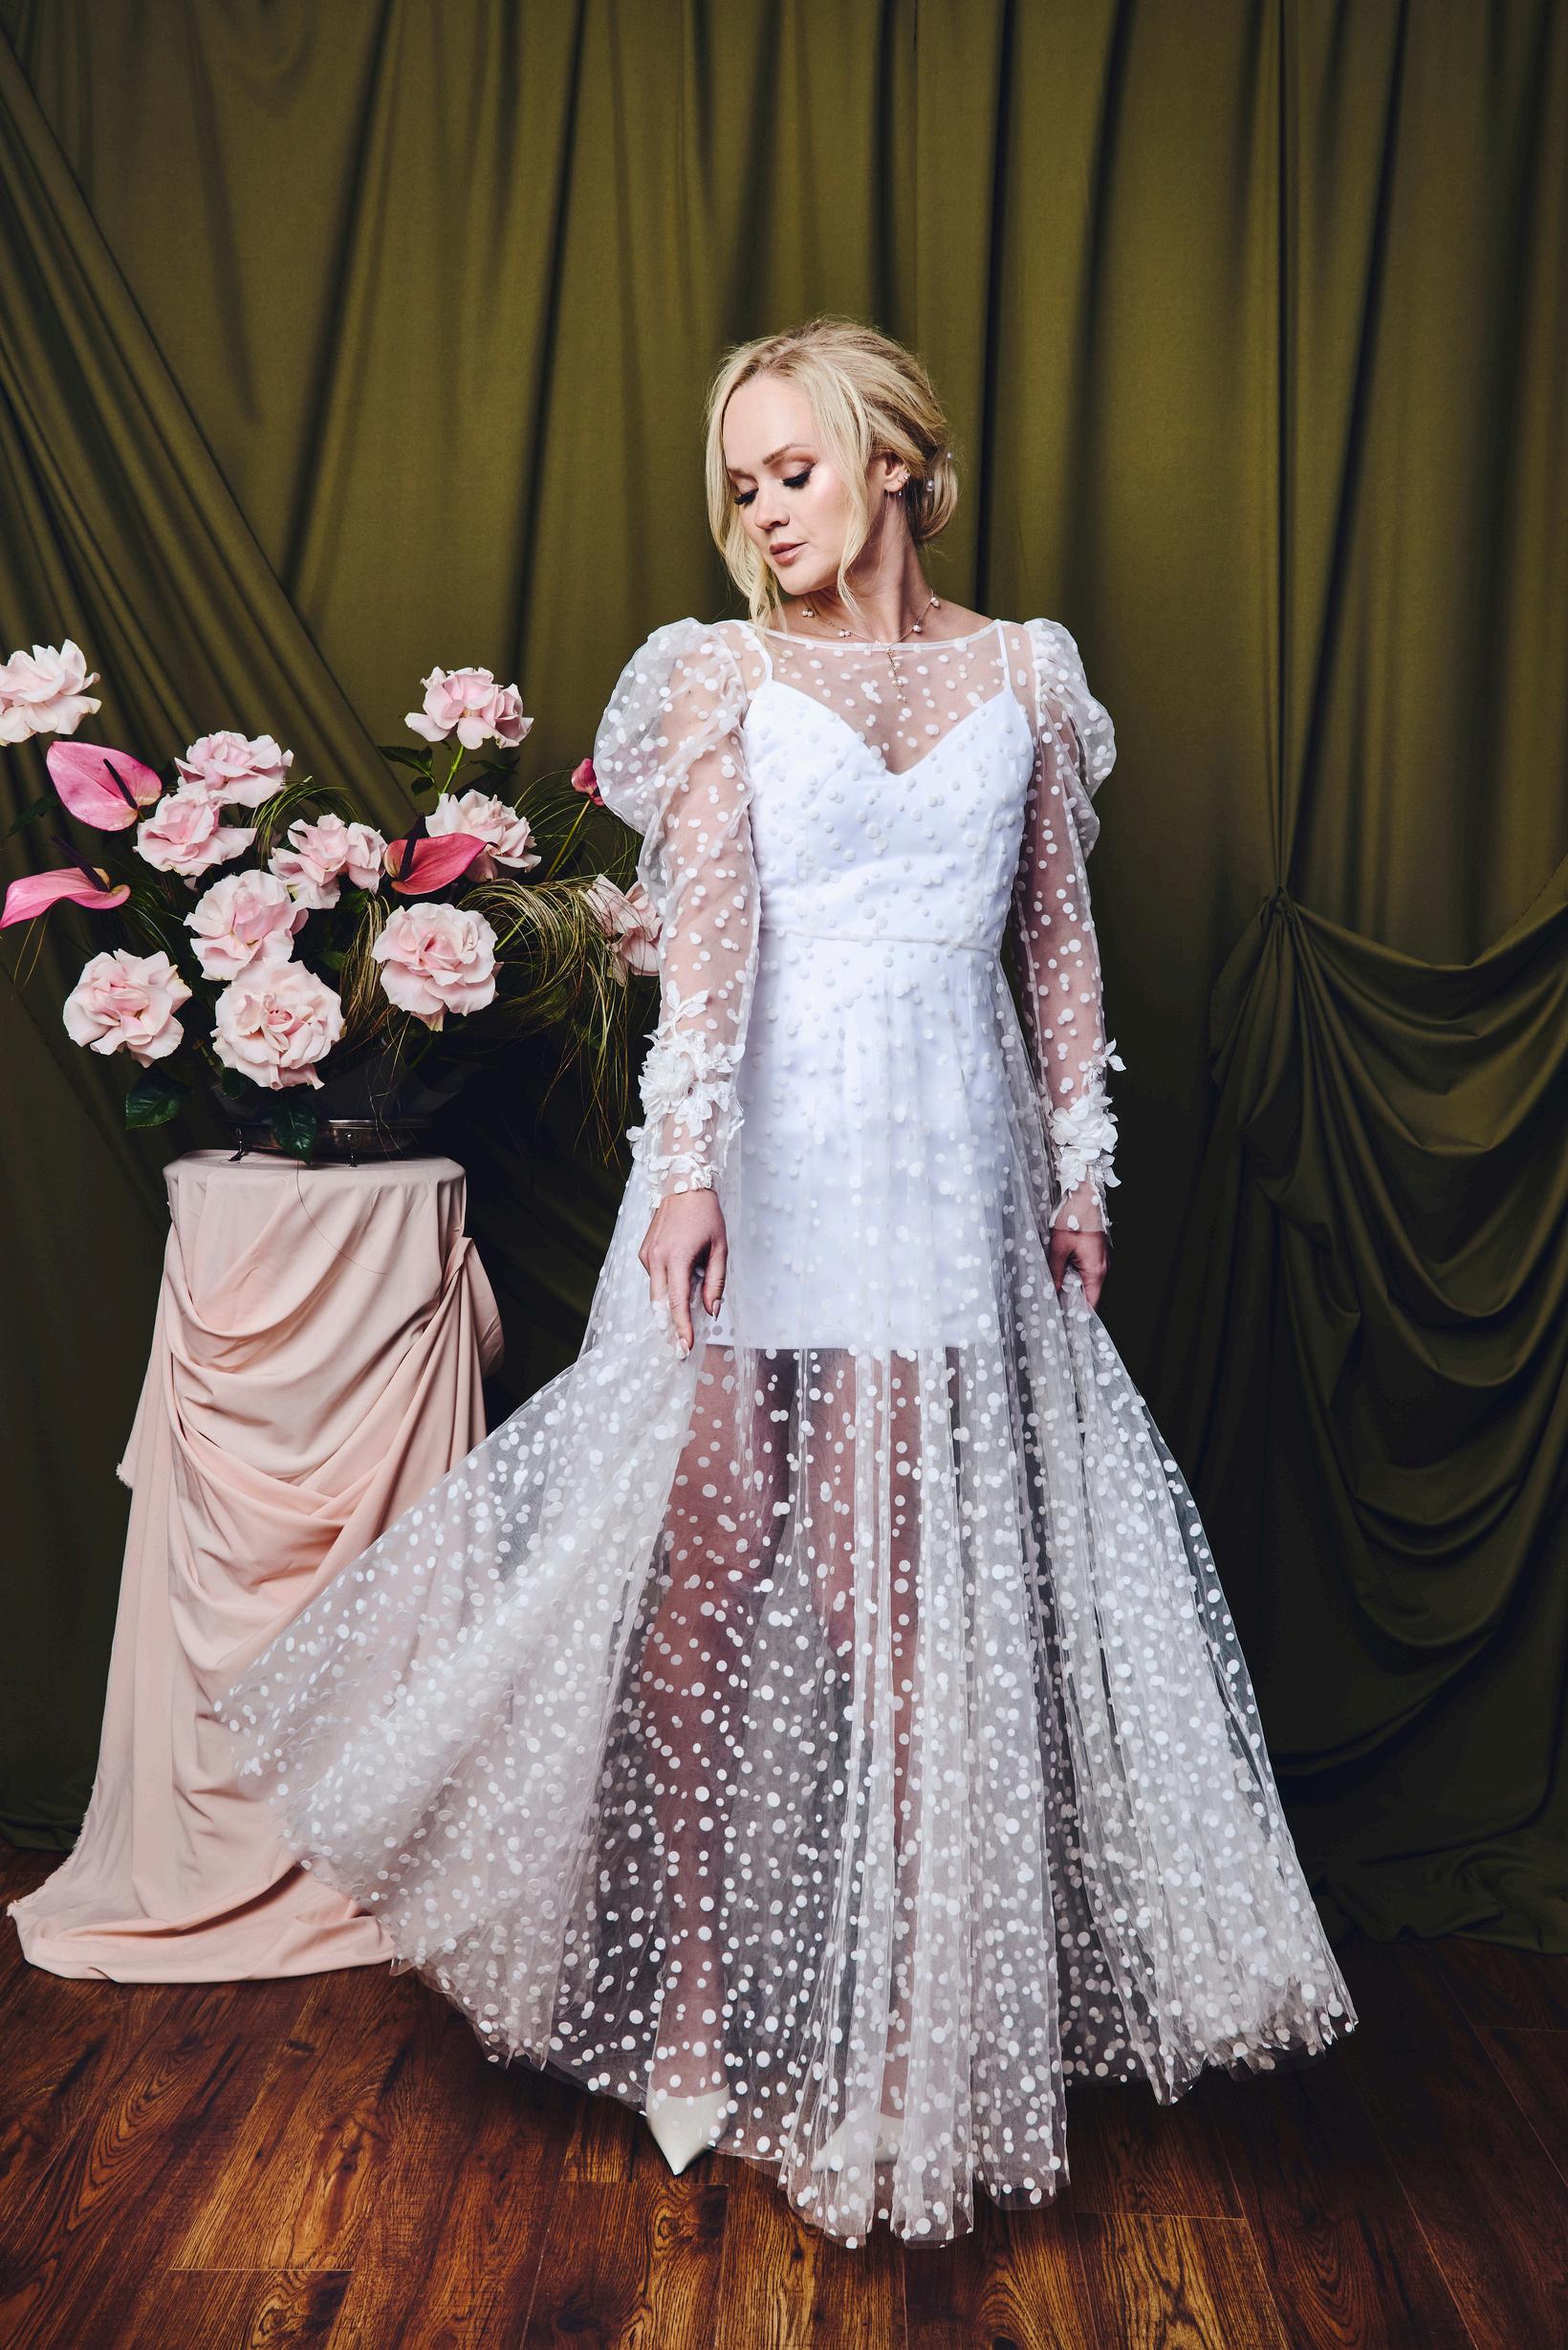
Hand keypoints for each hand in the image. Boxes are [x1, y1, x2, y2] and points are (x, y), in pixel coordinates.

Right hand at [638, 1188, 727, 1353]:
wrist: (683, 1185)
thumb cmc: (706, 1216)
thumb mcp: (720, 1249)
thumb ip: (716, 1282)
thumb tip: (712, 1311)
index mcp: (676, 1257)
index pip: (677, 1303)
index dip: (682, 1328)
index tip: (685, 1349)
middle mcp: (655, 1259)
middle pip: (659, 1305)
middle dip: (669, 1328)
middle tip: (680, 1350)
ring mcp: (646, 1256)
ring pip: (656, 1294)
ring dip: (668, 1309)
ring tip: (684, 1323)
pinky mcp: (643, 1253)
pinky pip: (654, 1280)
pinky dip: (665, 1290)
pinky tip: (679, 1288)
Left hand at [1048, 1217, 1108, 1313]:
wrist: (1083, 1197)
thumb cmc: (1073, 1220)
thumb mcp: (1058, 1248)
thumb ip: (1055, 1272)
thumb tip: (1052, 1290)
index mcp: (1095, 1270)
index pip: (1091, 1303)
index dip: (1078, 1314)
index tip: (1064, 1320)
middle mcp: (1103, 1268)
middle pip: (1090, 1295)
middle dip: (1073, 1303)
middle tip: (1055, 1309)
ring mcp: (1102, 1261)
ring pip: (1089, 1284)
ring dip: (1074, 1289)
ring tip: (1055, 1294)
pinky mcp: (1098, 1254)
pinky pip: (1089, 1273)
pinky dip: (1077, 1278)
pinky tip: (1063, 1277)